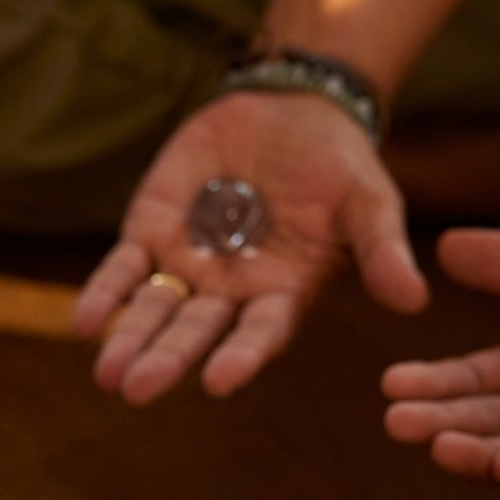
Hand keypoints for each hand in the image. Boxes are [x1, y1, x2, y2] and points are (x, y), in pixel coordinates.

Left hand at [74, 93, 426, 404]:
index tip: (219, 381)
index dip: (240, 357)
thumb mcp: (369, 202)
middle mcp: (228, 294)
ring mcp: (186, 266)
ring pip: (152, 311)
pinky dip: (104, 294)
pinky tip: (86, 322)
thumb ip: (381, 251)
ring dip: (129, 341)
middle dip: (166, 360)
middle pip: (194, 332)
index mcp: (280, 297)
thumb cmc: (337, 166)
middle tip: (137, 390)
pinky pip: (123, 270)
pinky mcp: (151, 233)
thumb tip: (413, 301)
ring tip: (107, 375)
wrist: (289, 109)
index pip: (257, 335)